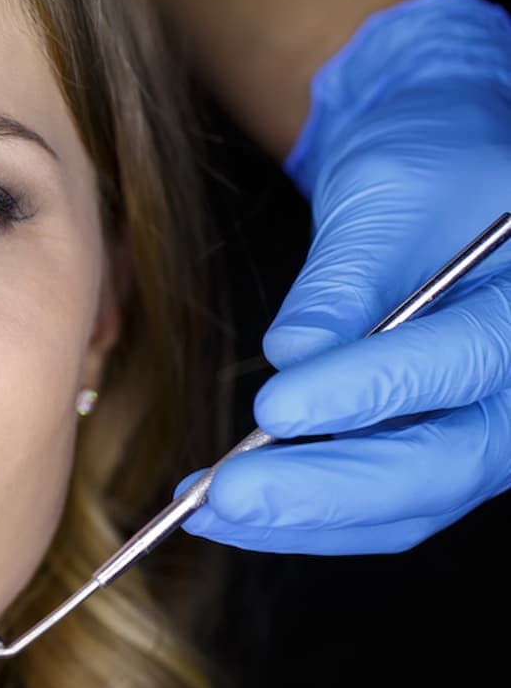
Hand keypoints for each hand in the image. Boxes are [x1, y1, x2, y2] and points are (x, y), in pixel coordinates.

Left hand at [181, 0, 510, 553]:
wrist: (443, 185)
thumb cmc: (426, 169)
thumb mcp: (386, 194)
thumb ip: (343, 279)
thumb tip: (292, 356)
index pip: (464, 362)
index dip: (368, 393)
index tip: (274, 407)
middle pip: (440, 465)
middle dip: (324, 490)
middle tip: (227, 496)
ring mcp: (492, 431)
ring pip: (409, 505)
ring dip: (302, 519)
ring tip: (205, 509)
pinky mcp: (445, 456)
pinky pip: (386, 509)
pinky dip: (308, 518)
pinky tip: (229, 510)